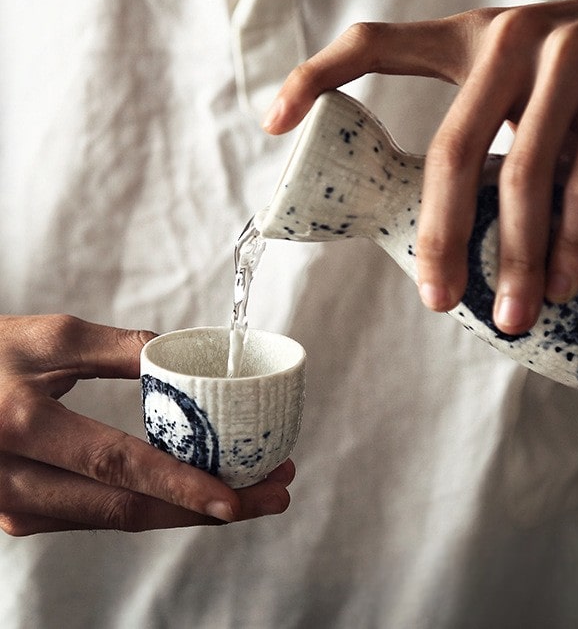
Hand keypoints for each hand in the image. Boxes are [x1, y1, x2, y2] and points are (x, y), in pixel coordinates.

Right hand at [0, 315, 294, 534]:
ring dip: (187, 509)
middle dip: (208, 508)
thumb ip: (118, 349)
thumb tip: (183, 351)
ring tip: (249, 490)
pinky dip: (151, 505)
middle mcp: (17, 484)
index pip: (118, 469)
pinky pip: (99, 515)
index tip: (241, 495)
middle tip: (271, 493)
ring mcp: (16, 509)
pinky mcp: (23, 514)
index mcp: (23, 429)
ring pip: (117, 520)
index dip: (183, 485)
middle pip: (127, 511)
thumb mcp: (46, 339)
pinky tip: (191, 490)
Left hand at [263, 0, 577, 333]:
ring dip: (516, 260)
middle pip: (448, 153)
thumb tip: (466, 222)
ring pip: (521, 179)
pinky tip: (565, 282)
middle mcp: (508, 42)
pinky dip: (572, 242)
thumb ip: (495, 128)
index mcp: (470, 37)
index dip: (316, 78)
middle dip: (439, 238)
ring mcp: (568, 62)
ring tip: (512, 315)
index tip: (274, 122)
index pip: (376, 44)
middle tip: (437, 299)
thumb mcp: (527, 71)